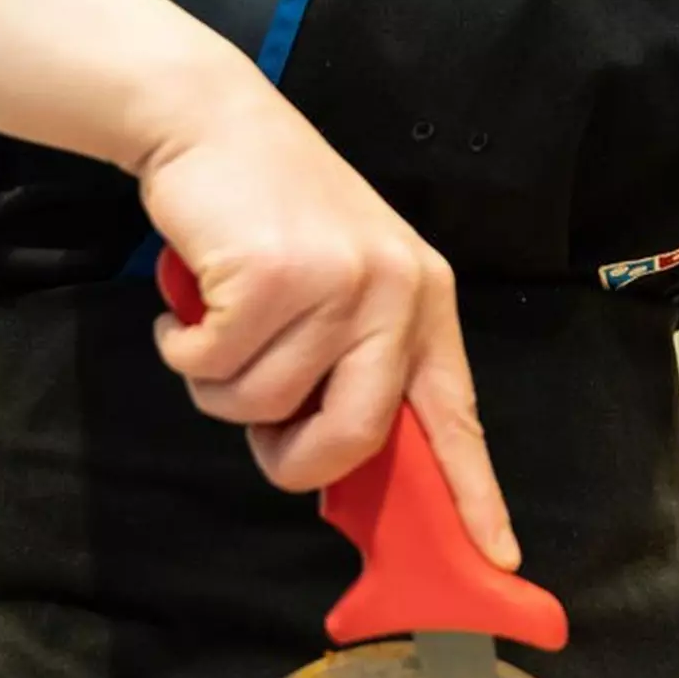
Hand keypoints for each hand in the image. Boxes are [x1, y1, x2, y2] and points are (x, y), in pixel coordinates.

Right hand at [132, 71, 517, 567]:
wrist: (210, 120)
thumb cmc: (269, 212)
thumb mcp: (341, 279)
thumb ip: (351, 361)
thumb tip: (335, 465)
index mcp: (424, 300)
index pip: (456, 414)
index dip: (473, 492)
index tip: (495, 557)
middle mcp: (395, 293)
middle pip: (352, 438)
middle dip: (290, 456)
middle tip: (258, 425)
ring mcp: (336, 284)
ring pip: (262, 407)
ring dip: (218, 380)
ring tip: (220, 319)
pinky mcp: (270, 278)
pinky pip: (211, 369)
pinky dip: (182, 349)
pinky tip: (190, 303)